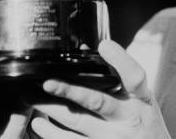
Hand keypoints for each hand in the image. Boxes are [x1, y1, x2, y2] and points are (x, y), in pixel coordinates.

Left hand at [31, 40, 170, 138]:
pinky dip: (53, 133)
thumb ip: (121, 78)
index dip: (121, 60)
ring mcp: (114, 138)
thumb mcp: (141, 100)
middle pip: (97, 102)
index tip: (104, 45)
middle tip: (47, 82)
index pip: (135, 77)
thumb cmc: (144, 123)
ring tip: (31, 99)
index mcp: (141, 99)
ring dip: (52, 111)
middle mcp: (129, 118)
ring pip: (78, 123)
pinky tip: (38, 124)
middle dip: (70, 91)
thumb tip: (89, 50)